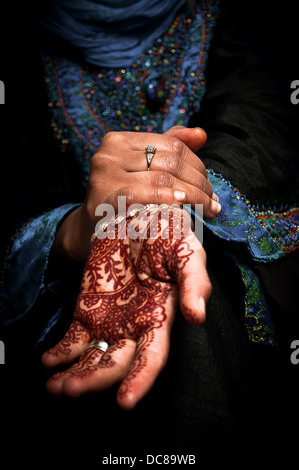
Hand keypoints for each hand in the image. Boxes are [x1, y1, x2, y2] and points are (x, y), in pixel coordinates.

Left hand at [42, 207, 211, 409]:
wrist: (136, 213)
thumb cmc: (167, 233)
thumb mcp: (187, 253)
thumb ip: (195, 283)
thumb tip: (197, 317)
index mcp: (160, 317)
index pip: (152, 357)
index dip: (141, 380)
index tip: (125, 402)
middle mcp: (134, 326)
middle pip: (116, 363)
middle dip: (95, 380)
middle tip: (72, 389)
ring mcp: (109, 319)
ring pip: (92, 356)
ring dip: (74, 373)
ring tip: (54, 385)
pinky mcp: (89, 309)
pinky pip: (74, 337)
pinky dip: (60, 352)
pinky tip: (48, 361)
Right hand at [53, 126, 220, 262]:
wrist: (94, 228)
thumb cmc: (124, 196)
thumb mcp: (144, 168)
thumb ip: (170, 148)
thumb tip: (200, 134)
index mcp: (120, 140)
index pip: (172, 145)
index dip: (198, 166)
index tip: (211, 188)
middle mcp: (109, 153)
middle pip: (170, 162)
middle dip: (199, 184)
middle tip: (213, 204)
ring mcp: (104, 175)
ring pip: (163, 178)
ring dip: (193, 196)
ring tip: (208, 210)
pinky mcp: (103, 198)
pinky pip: (142, 194)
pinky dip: (166, 199)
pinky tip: (182, 207)